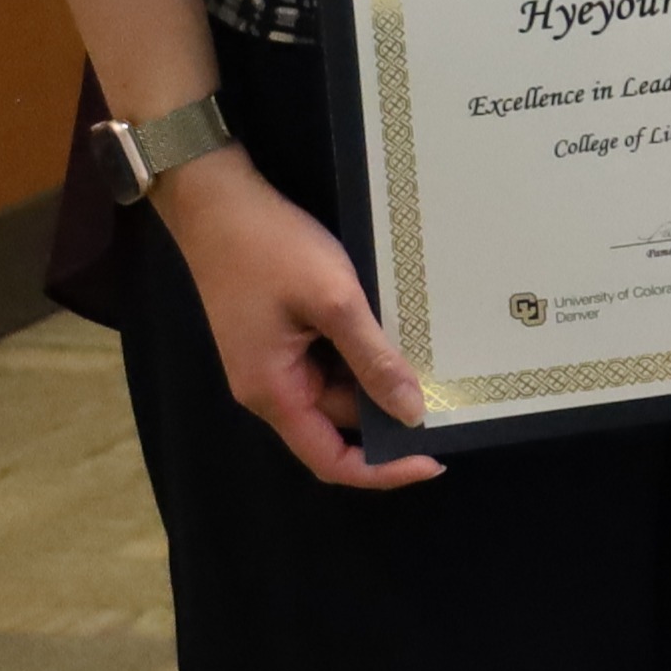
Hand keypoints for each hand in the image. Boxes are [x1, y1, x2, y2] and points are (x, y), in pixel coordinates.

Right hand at [150, 151, 440, 489]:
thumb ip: (373, 359)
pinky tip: (399, 333)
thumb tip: (412, 412)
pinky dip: (363, 354)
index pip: (330, 460)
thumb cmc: (272, 249)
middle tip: (451, 396)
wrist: (218, 200)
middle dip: (390, 415)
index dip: (382, 470)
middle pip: (338, 424)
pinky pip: (329, 361)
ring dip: (379, 380)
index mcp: (274, 393)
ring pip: (338, 390)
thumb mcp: (334, 301)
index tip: (434, 459)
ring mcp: (274, 361)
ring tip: (434, 360)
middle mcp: (271, 388)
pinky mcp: (281, 334)